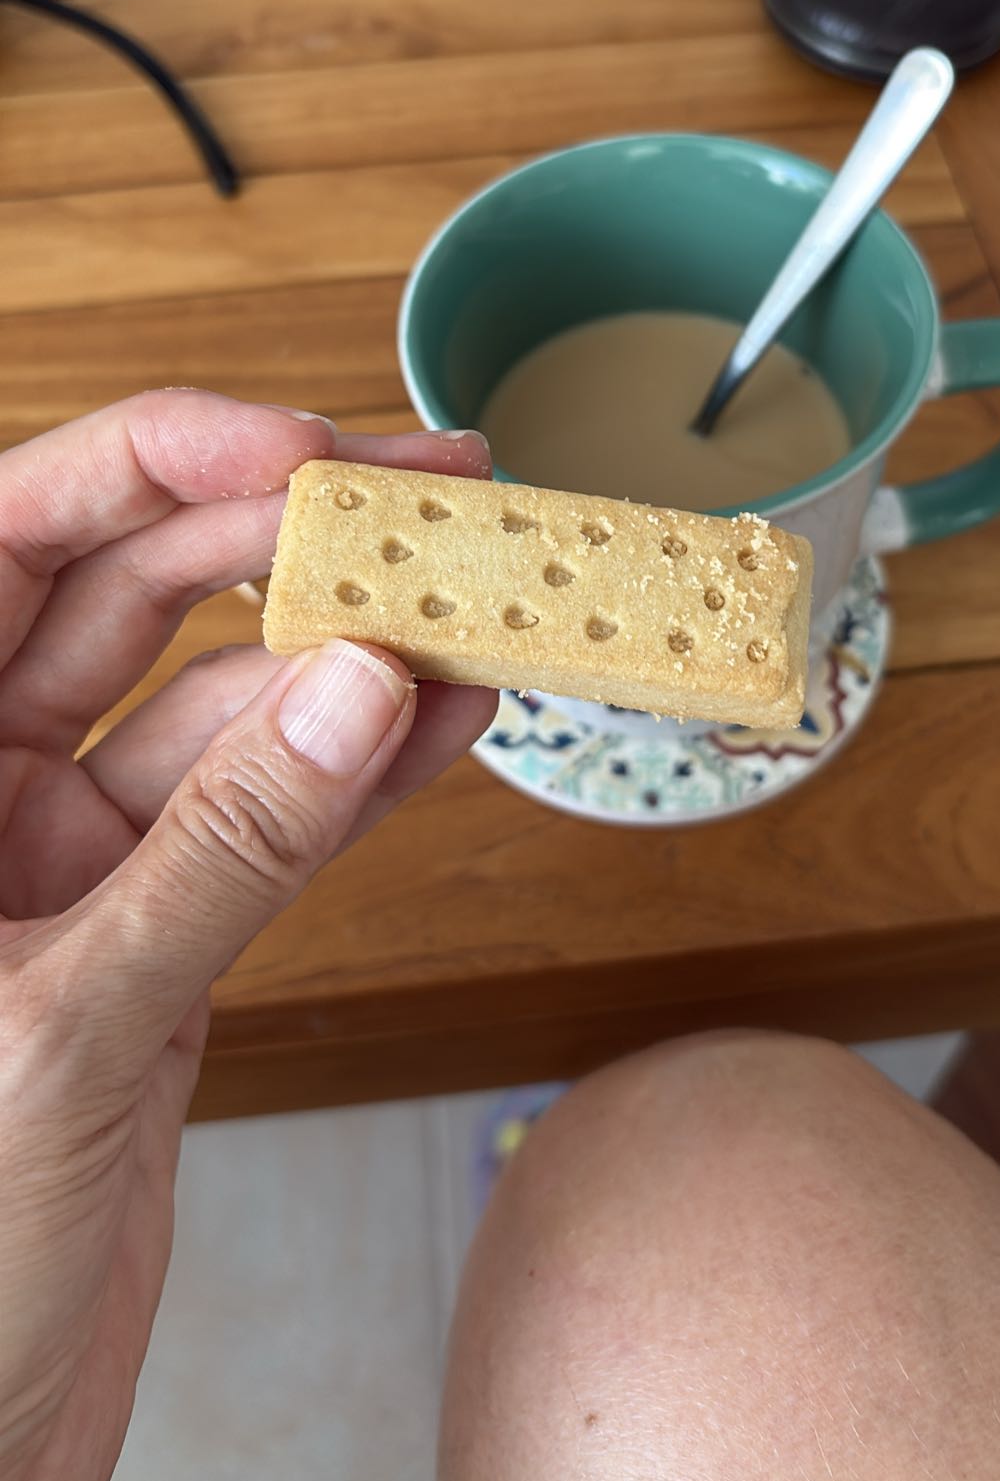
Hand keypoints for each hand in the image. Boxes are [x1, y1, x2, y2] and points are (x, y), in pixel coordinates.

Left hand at [0, 392, 495, 1480]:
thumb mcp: (64, 1031)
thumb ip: (222, 854)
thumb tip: (356, 691)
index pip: (11, 538)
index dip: (154, 467)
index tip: (298, 449)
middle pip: (133, 595)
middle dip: (280, 533)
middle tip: (421, 497)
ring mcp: (70, 863)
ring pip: (228, 707)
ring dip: (351, 655)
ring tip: (472, 606)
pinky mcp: (158, 940)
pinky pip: (273, 821)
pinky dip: (363, 772)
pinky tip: (448, 721)